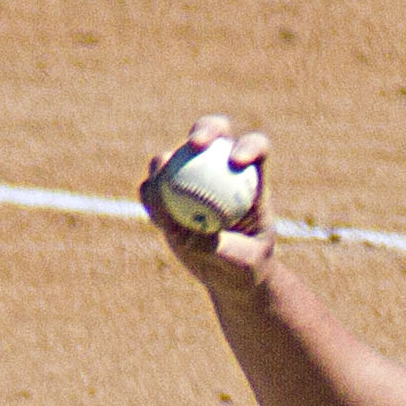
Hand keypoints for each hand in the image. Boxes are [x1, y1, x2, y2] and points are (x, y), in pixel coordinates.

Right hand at [142, 117, 275, 294]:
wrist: (229, 275)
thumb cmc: (247, 266)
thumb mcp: (245, 263)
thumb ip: (225, 248)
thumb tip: (196, 235)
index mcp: (252, 175)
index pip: (255, 148)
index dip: (248, 146)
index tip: (238, 162)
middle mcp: (220, 166)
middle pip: (212, 133)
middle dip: (204, 130)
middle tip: (195, 146)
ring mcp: (190, 176)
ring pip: (173, 157)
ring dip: (164, 163)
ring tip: (161, 179)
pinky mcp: (167, 194)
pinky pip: (154, 189)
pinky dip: (151, 196)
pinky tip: (151, 205)